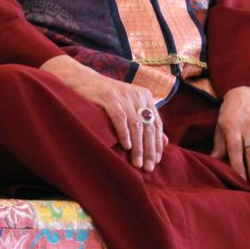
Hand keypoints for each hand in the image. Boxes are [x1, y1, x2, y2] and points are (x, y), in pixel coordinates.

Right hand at [41, 55, 165, 171]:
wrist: (84, 81)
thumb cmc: (107, 98)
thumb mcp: (130, 107)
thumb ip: (147, 122)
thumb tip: (165, 142)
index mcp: (145, 97)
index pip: (156, 123)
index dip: (157, 143)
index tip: (157, 160)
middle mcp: (137, 95)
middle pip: (148, 126)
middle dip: (149, 149)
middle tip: (148, 167)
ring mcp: (123, 96)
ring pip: (136, 125)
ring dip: (138, 146)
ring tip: (137, 163)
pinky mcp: (109, 97)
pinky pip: (120, 118)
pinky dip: (124, 133)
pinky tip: (126, 146)